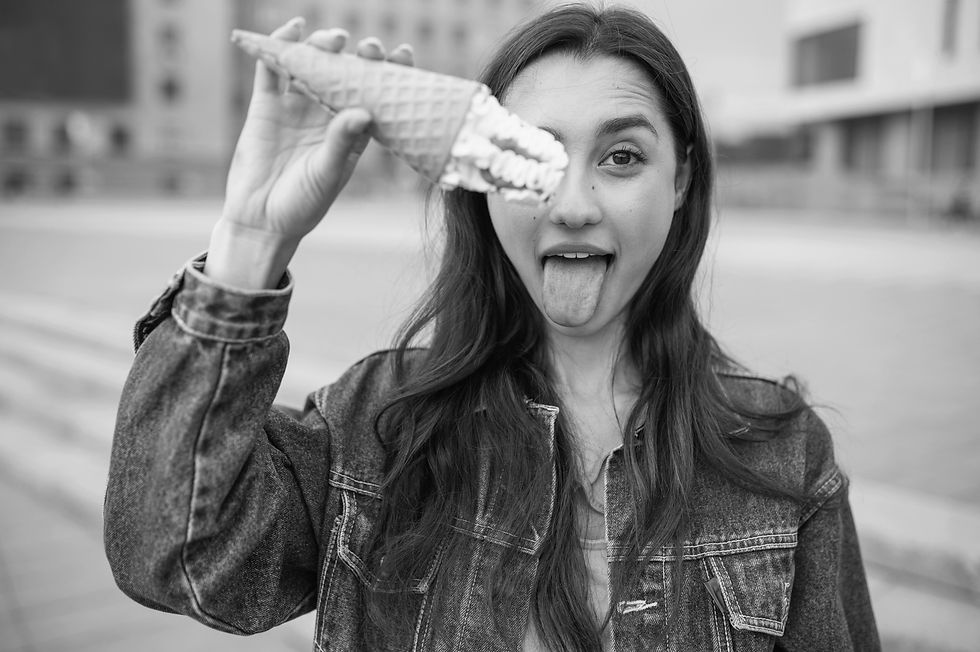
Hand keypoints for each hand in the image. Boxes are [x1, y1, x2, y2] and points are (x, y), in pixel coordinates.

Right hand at [206, 18, 414, 288]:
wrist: (260, 221)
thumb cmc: (303, 205)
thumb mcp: (326, 175)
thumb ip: (341, 143)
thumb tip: (363, 111)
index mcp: (351, 133)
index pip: (375, 96)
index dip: (389, 74)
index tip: (404, 54)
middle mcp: (326, 116)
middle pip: (345, 76)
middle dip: (358, 58)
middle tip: (369, 47)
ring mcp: (296, 109)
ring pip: (311, 67)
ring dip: (323, 48)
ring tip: (334, 40)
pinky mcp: (266, 107)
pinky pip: (272, 72)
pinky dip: (279, 48)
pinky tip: (292, 29)